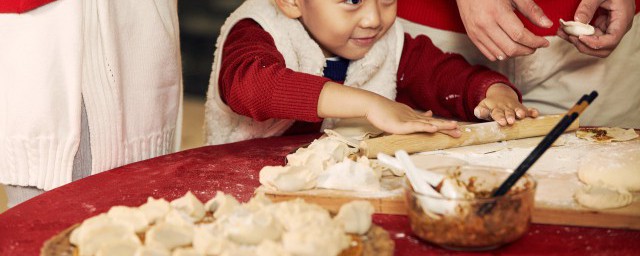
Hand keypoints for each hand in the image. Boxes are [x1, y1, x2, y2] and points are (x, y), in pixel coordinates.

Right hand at [317, 82, 460, 136]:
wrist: (373, 105)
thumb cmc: (384, 111)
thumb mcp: (402, 114)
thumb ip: (416, 117)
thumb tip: (429, 114)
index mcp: (414, 118)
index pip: (432, 122)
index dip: (444, 126)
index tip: (456, 128)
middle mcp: (414, 118)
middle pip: (434, 123)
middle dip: (447, 128)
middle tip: (460, 132)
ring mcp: (409, 120)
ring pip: (428, 124)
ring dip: (441, 126)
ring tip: (454, 128)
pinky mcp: (402, 125)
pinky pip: (416, 126)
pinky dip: (426, 127)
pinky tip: (434, 129)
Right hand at [456, 0, 551, 60]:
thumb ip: (531, 10)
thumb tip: (547, 24)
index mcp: (497, 12)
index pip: (520, 35)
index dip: (535, 42)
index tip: (544, 42)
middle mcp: (485, 25)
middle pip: (511, 48)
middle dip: (527, 50)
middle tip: (536, 45)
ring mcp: (476, 32)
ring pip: (500, 54)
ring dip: (516, 54)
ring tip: (524, 46)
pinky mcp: (472, 36)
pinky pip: (489, 54)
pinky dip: (502, 55)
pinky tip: (509, 47)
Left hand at [474, 83, 538, 124]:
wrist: (500, 94)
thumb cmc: (490, 106)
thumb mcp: (483, 107)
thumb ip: (480, 111)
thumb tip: (479, 112)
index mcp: (495, 108)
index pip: (497, 113)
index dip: (499, 118)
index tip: (502, 122)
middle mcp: (505, 107)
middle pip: (508, 112)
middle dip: (510, 116)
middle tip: (511, 121)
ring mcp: (514, 107)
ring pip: (518, 110)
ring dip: (520, 112)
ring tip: (521, 116)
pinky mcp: (521, 107)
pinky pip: (528, 109)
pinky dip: (532, 111)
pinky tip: (535, 114)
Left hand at [557, 0, 634, 57]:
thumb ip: (588, 7)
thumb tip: (577, 22)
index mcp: (622, 20)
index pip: (611, 41)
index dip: (594, 43)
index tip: (580, 37)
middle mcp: (617, 28)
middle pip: (603, 48)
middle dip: (584, 46)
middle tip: (570, 36)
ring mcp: (609, 29)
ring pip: (593, 45)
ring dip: (577, 42)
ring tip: (562, 32)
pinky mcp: (601, 27)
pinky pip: (588, 36)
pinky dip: (576, 35)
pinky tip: (564, 30)